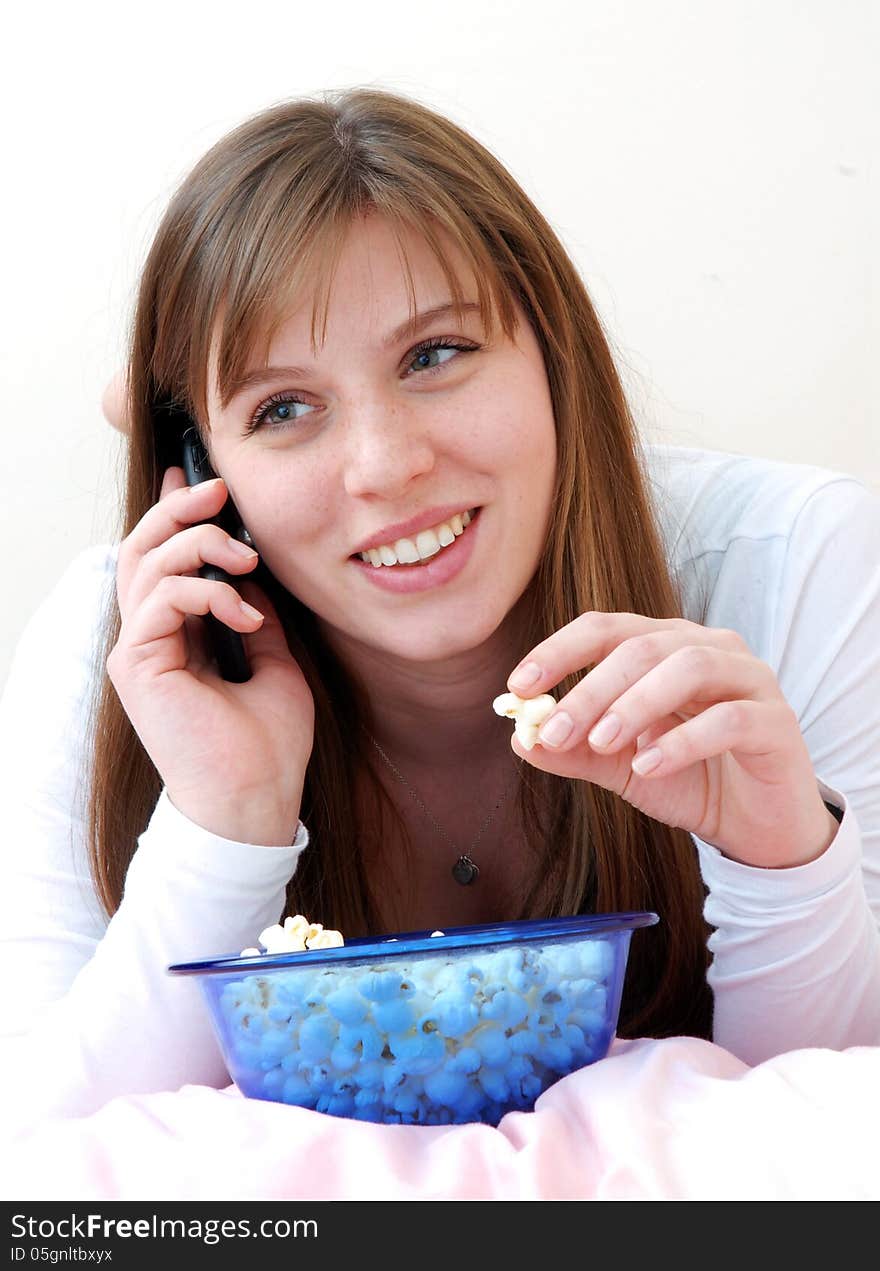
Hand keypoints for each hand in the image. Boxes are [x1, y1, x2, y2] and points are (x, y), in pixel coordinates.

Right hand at [107, 467, 314, 844]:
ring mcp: (138, 651)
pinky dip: (207, 592)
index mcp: (177, 638)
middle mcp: (149, 640)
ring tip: (247, 557)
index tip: (203, 480)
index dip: (175, 515)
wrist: (257, 801)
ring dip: (199, 545)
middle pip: (142, 550)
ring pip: (144, 563)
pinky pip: (160, 598)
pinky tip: (247, 616)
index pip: (164, 562)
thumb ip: (257, 615)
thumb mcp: (276, 662)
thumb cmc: (268, 745)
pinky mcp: (137, 665)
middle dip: (178, 510)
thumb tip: (253, 573)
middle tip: (219, 490)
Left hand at [504, 612, 838, 868]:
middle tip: (556, 731)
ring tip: (601, 744)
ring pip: (688, 667)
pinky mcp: (777, 721)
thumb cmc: (688, 780)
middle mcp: (708, 648)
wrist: (755, 826)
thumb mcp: (619, 768)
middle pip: (641, 647)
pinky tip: (647, 767)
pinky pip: (729, 719)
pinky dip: (682, 741)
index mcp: (665, 646)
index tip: (519, 685)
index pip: (606, 629)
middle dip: (591, 689)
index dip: (559, 651)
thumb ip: (575, 752)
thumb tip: (520, 738)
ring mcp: (749, 678)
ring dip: (635, 704)